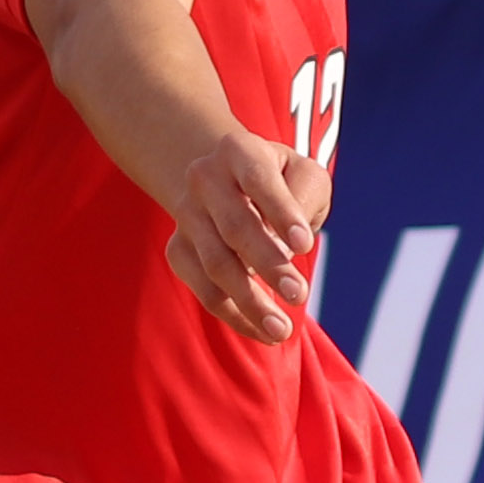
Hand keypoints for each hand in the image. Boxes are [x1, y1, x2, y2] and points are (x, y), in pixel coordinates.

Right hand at [162, 127, 331, 345]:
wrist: (225, 180)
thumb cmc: (280, 181)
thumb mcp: (304, 175)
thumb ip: (305, 197)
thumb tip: (287, 245)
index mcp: (238, 151)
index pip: (259, 179)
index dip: (282, 212)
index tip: (305, 245)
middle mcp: (205, 179)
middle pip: (235, 225)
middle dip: (268, 263)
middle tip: (298, 294)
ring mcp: (187, 215)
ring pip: (216, 264)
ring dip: (250, 301)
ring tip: (282, 329)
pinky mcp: (178, 249)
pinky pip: (203, 288)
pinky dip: (233, 314)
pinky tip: (262, 331)